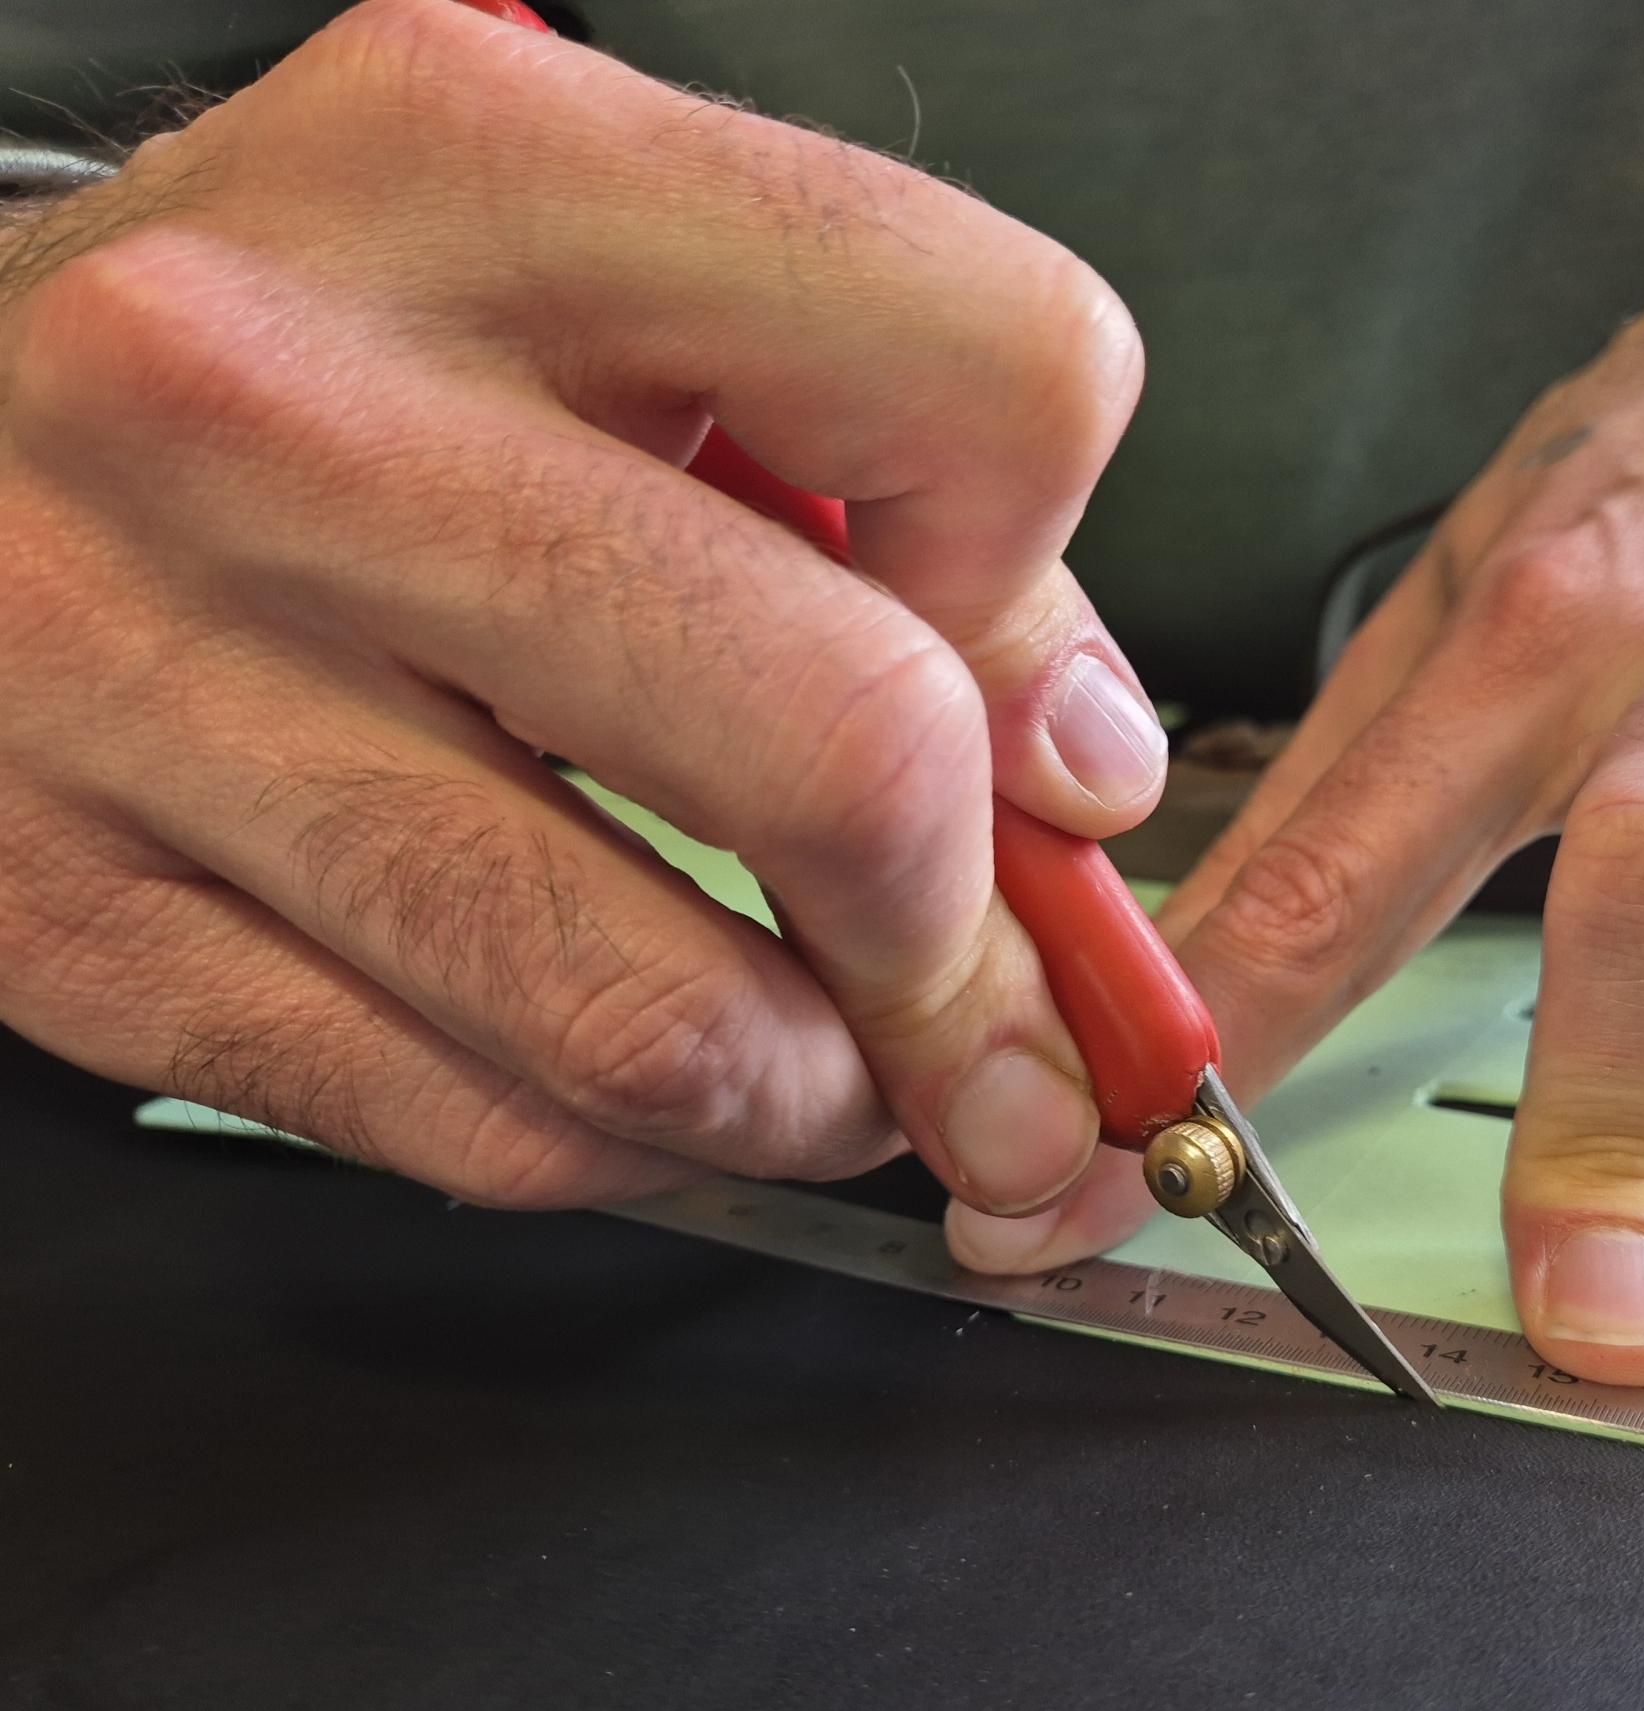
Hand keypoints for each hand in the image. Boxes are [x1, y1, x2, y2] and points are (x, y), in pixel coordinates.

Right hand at [0, 0, 1163, 1214]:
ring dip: (817, 1092)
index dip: (1052, 597)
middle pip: (843, 744)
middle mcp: (284, 401)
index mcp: (486, 169)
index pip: (992, 380)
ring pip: (662, 1019)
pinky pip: (483, 1129)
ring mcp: (148, 669)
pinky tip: (631, 1067)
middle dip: (970, 943)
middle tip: (978, 989)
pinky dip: (627, 1141)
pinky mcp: (74, 910)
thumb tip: (1076, 770)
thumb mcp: (592, 308)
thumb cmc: (305, 381)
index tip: (1024, 720)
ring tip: (825, 1058)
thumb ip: (884, 494)